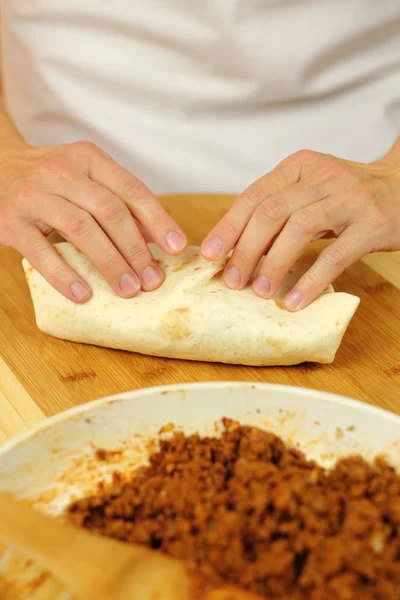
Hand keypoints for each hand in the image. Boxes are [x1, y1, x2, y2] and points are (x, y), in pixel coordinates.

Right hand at [0, 141, 186, 301]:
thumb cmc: (51, 183)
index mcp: (88, 158)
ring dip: (109, 263)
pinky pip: (41, 251)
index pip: (131, 189)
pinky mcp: (10, 220)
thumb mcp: (85, 180)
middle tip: (152, 280)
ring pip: (81, 229)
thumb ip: (118, 204)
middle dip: (136, 249)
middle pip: (110, 211)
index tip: (177, 247)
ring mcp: (34, 194)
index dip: (158, 220)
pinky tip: (84, 294)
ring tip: (127, 290)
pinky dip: (64, 275)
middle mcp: (61, 171)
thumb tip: (158, 240)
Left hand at [201, 146, 399, 309]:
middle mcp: (323, 176)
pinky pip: (335, 255)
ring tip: (259, 291)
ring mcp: (350, 198)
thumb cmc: (348, 196)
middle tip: (231, 281)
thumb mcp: (311, 191)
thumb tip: (235, 248)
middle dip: (245, 250)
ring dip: (273, 265)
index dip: (228, 226)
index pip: (254, 195)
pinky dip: (310, 281)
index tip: (209, 254)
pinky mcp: (373, 224)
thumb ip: (278, 209)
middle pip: (271, 212)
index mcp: (300, 166)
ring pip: (299, 229)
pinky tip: (293, 300)